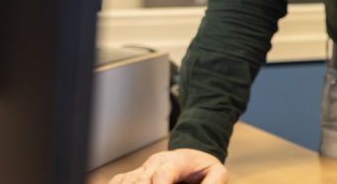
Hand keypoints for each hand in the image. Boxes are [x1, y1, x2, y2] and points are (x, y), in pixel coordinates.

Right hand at [107, 148, 227, 183]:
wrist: (192, 155)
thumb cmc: (203, 167)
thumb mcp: (217, 173)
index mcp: (177, 161)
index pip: (163, 173)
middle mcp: (156, 163)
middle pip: (142, 179)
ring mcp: (143, 168)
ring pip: (128, 180)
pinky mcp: (135, 175)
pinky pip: (119, 180)